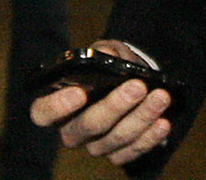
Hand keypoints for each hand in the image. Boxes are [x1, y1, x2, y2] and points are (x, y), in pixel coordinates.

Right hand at [30, 39, 171, 166]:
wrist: (132, 79)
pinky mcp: (117, 154)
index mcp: (58, 102)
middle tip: (137, 86)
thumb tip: (105, 54)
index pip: (43, 113)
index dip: (56, 106)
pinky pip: (132, 152)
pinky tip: (162, 122)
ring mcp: (95, 145)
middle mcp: (72, 129)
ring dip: (141, 117)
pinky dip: (149, 137)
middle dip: (114, 105)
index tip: (79, 92)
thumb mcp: (106, 50)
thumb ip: (104, 50)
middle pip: (87, 126)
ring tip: (161, 97)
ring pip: (115, 139)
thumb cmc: (110, 65)